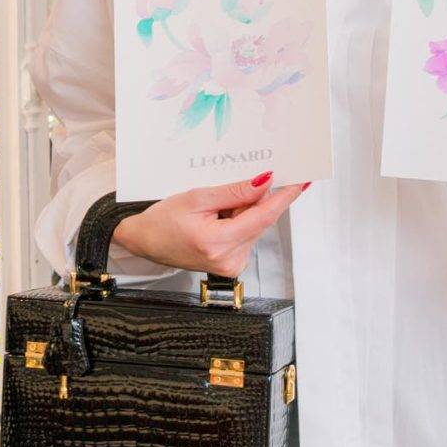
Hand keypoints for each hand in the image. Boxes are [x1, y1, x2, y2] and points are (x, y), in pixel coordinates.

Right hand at [110, 172, 306, 276]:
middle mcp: (229, 260)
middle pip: (260, 221)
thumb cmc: (163, 220)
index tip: (301, 182)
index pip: (263, 217)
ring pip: (254, 227)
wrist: (144, 242)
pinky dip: (240, 220)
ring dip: (245, 210)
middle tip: (242, 181)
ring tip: (217, 205)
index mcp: (218, 243)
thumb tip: (264, 182)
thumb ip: (233, 192)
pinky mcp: (231, 265)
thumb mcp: (196, 197)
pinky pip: (246, 234)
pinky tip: (219, 216)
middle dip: (256, 199)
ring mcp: (231, 265)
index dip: (284, 197)